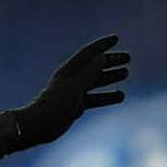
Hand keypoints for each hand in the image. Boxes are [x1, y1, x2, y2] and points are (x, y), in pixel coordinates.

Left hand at [13, 35, 129, 147]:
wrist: (38, 127)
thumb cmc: (54, 106)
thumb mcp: (73, 87)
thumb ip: (88, 72)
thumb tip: (102, 58)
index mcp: (68, 72)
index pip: (87, 54)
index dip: (101, 45)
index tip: (116, 38)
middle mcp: (71, 81)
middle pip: (94, 66)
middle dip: (111, 61)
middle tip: (128, 59)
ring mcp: (74, 95)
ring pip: (96, 83)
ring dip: (111, 77)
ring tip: (126, 74)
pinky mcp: (75, 108)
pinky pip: (95, 100)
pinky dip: (107, 97)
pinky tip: (121, 96)